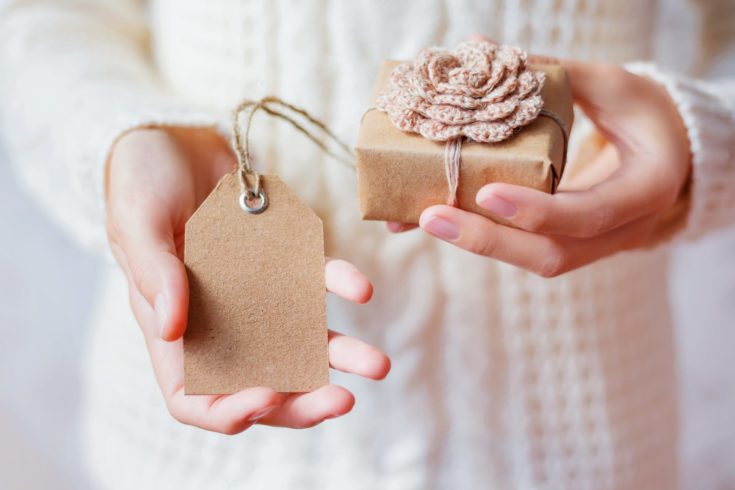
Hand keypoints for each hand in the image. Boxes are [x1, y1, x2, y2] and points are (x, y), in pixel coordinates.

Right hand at [106, 127, 389, 433]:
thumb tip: (173, 331)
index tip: (267, 397)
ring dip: (340, 356)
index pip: (193, 395)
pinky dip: (340, 285)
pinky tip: (361, 287)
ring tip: (379, 365)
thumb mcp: (136, 220)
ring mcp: (253, 294)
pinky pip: (316, 282)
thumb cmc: (141, 176)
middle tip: (344, 402)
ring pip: (299, 341)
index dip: (227, 411)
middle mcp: (217, 321)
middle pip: (258, 381)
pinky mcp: (281, 261)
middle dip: (302, 401)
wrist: (176, 134)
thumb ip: (154, 273)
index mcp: (171, 326)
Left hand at [394, 61, 690, 276]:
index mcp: (645, 189)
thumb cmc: (643, 115)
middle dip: (488, 240)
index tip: (486, 192)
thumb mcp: (613, 86)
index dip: (538, 211)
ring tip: (419, 218)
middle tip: (431, 217)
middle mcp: (619, 229)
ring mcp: (591, 244)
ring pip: (530, 258)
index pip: (590, 214)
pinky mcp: (565, 241)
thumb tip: (480, 48)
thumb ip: (553, 73)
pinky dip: (480, 233)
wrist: (667, 156)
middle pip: (550, 255)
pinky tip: (436, 217)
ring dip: (474, 240)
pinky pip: (522, 246)